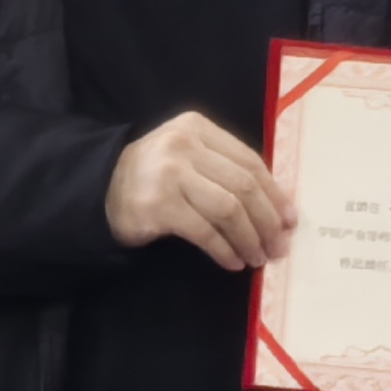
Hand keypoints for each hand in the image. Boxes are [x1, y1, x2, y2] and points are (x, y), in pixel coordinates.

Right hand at [103, 109, 293, 270]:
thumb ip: (226, 169)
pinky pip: (205, 231)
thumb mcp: (190, 157)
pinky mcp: (159, 206)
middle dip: (267, 220)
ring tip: (258, 257)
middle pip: (243, 185)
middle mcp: (185, 145)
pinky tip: (233, 261)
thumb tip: (278, 206)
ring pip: (228, 209)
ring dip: (249, 238)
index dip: (275, 193)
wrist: (101, 189)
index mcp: (199, 128)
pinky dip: (224, 249)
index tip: (290, 219)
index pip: (249, 160)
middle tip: (278, 246)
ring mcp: (170, 174)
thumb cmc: (156, 176)